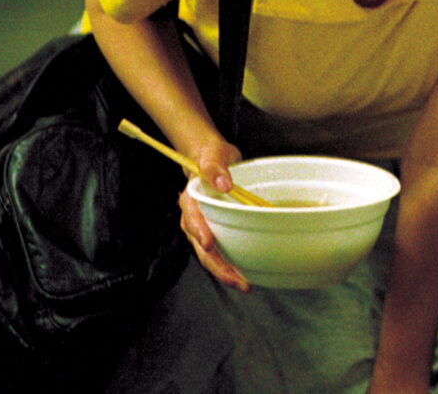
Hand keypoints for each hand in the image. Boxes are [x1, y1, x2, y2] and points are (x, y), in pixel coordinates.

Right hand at [179, 138, 248, 290]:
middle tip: (237, 280)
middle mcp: (194, 218)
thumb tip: (223, 183)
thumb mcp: (213, 153)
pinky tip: (246, 273)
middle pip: (201, 246)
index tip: (209, 244)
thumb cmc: (211, 156)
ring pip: (210, 254)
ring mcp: (203, 227)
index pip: (192, 218)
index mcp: (190, 199)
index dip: (200, 232)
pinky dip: (231, 264)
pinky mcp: (215, 231)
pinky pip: (220, 251)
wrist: (211, 159)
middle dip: (217, 266)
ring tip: (244, 284)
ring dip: (225, 271)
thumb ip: (214, 166)